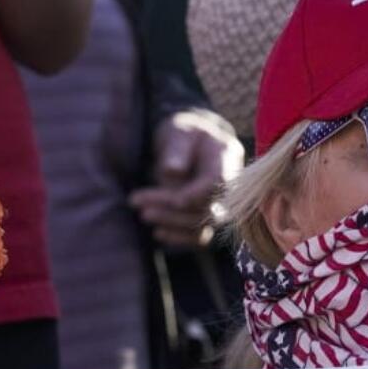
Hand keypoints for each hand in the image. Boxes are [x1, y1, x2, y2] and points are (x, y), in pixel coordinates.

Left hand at [129, 109, 244, 248]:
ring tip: (144, 215)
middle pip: (207, 207)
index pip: (216, 182)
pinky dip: (179, 237)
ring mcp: (219, 204)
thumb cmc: (182, 133)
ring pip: (202, 225)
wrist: (187, 145)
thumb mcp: (178, 131)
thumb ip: (177, 148)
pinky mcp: (206, 219)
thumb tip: (172, 171)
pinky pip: (199, 236)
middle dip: (173, 209)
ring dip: (173, 224)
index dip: (195, 193)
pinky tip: (158, 232)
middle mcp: (228, 184)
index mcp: (226, 156)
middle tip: (139, 204)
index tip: (169, 197)